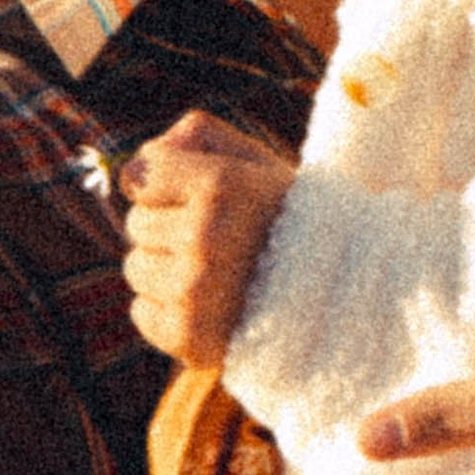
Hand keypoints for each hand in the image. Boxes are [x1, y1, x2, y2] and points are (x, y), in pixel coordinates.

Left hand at [118, 111, 296, 371]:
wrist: (341, 292)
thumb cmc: (287, 216)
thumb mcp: (254, 160)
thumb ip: (194, 137)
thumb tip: (133, 172)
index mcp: (220, 185)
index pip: (139, 176)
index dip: (168, 184)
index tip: (202, 196)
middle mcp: (205, 237)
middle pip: (136, 223)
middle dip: (169, 226)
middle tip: (220, 238)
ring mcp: (194, 292)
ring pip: (136, 268)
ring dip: (166, 269)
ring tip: (217, 273)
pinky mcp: (189, 336)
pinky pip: (141, 313)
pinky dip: (167, 310)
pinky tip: (210, 306)